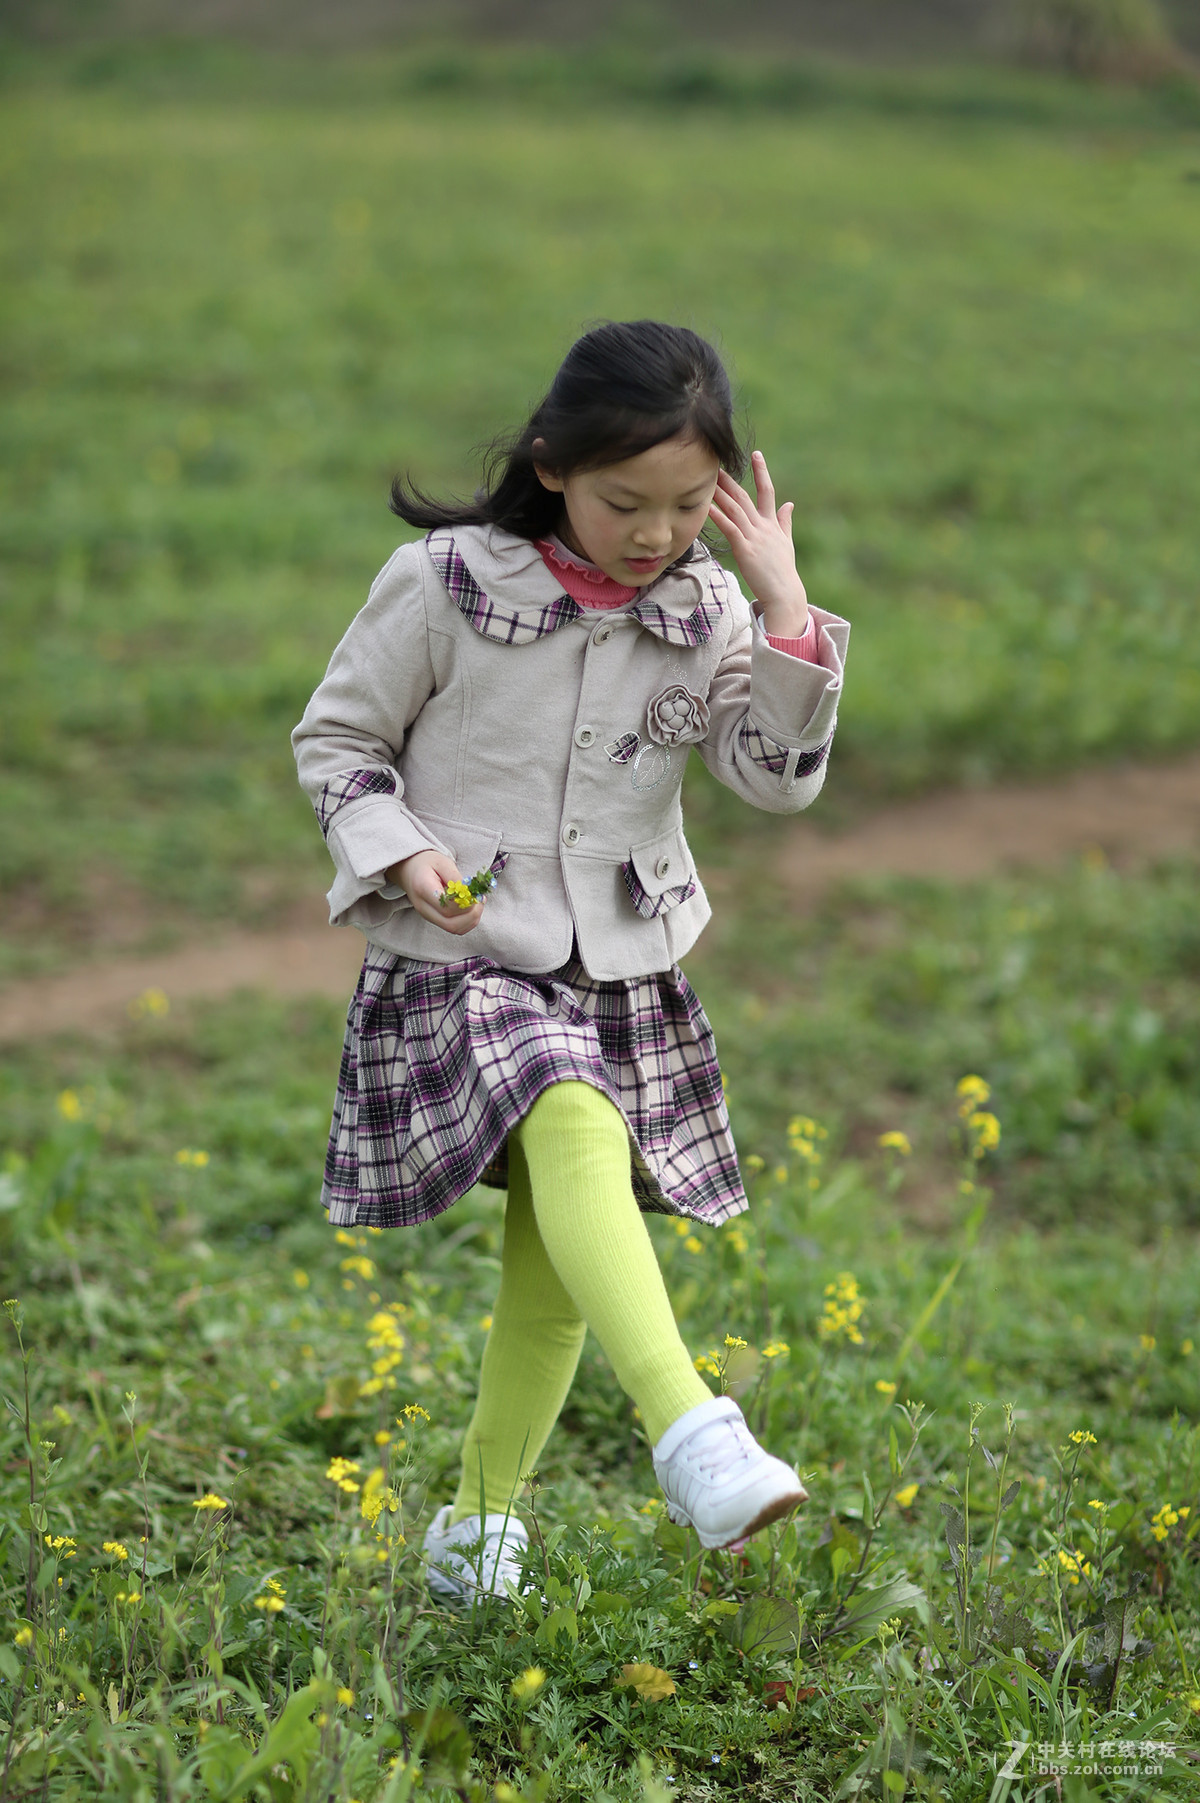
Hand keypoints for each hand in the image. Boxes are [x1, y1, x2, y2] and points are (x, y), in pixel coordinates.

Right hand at [388, 848, 484, 935]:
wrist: (409, 869)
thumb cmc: (427, 863)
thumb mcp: (442, 862)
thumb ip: (455, 877)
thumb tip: (469, 893)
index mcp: (423, 889)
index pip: (447, 906)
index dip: (465, 902)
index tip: (474, 891)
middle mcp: (423, 907)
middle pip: (451, 924)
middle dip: (472, 914)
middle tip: (480, 899)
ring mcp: (428, 916)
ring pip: (454, 929)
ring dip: (472, 919)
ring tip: (478, 903)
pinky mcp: (434, 919)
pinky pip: (454, 928)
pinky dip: (468, 922)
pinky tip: (472, 908)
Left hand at [708, 450, 808, 636]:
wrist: (784, 593)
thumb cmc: (783, 571)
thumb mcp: (785, 543)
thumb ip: (785, 522)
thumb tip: (789, 504)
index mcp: (772, 524)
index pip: (767, 491)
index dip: (761, 472)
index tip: (756, 454)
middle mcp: (763, 527)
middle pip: (744, 497)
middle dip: (731, 479)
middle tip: (717, 462)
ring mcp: (754, 537)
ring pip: (735, 509)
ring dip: (720, 493)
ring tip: (708, 479)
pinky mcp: (745, 549)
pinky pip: (730, 529)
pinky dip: (718, 516)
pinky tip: (707, 506)